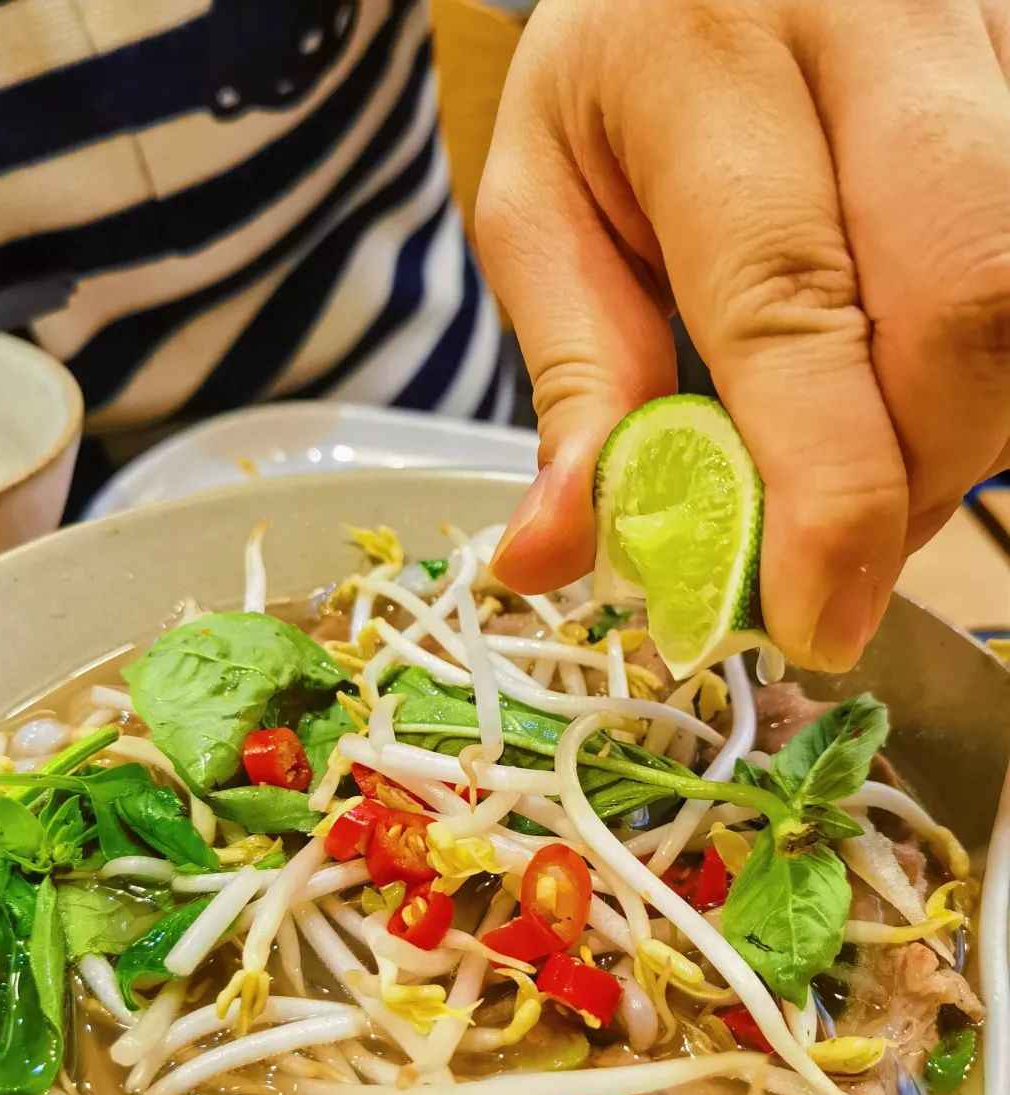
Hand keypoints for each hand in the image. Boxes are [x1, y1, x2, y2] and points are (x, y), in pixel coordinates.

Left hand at [478, 0, 1009, 670]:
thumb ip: (574, 382)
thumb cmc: (618, 86)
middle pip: (970, 303)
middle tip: (840, 544)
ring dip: (966, 433)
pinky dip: (995, 378)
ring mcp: (987, 37)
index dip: (827, 492)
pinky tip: (921, 387)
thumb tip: (550, 556)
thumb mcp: (546, 210)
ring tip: (869, 453)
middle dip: (919, 472)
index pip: (794, 302)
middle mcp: (879, 25)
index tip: (818, 618)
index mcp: (710, 61)